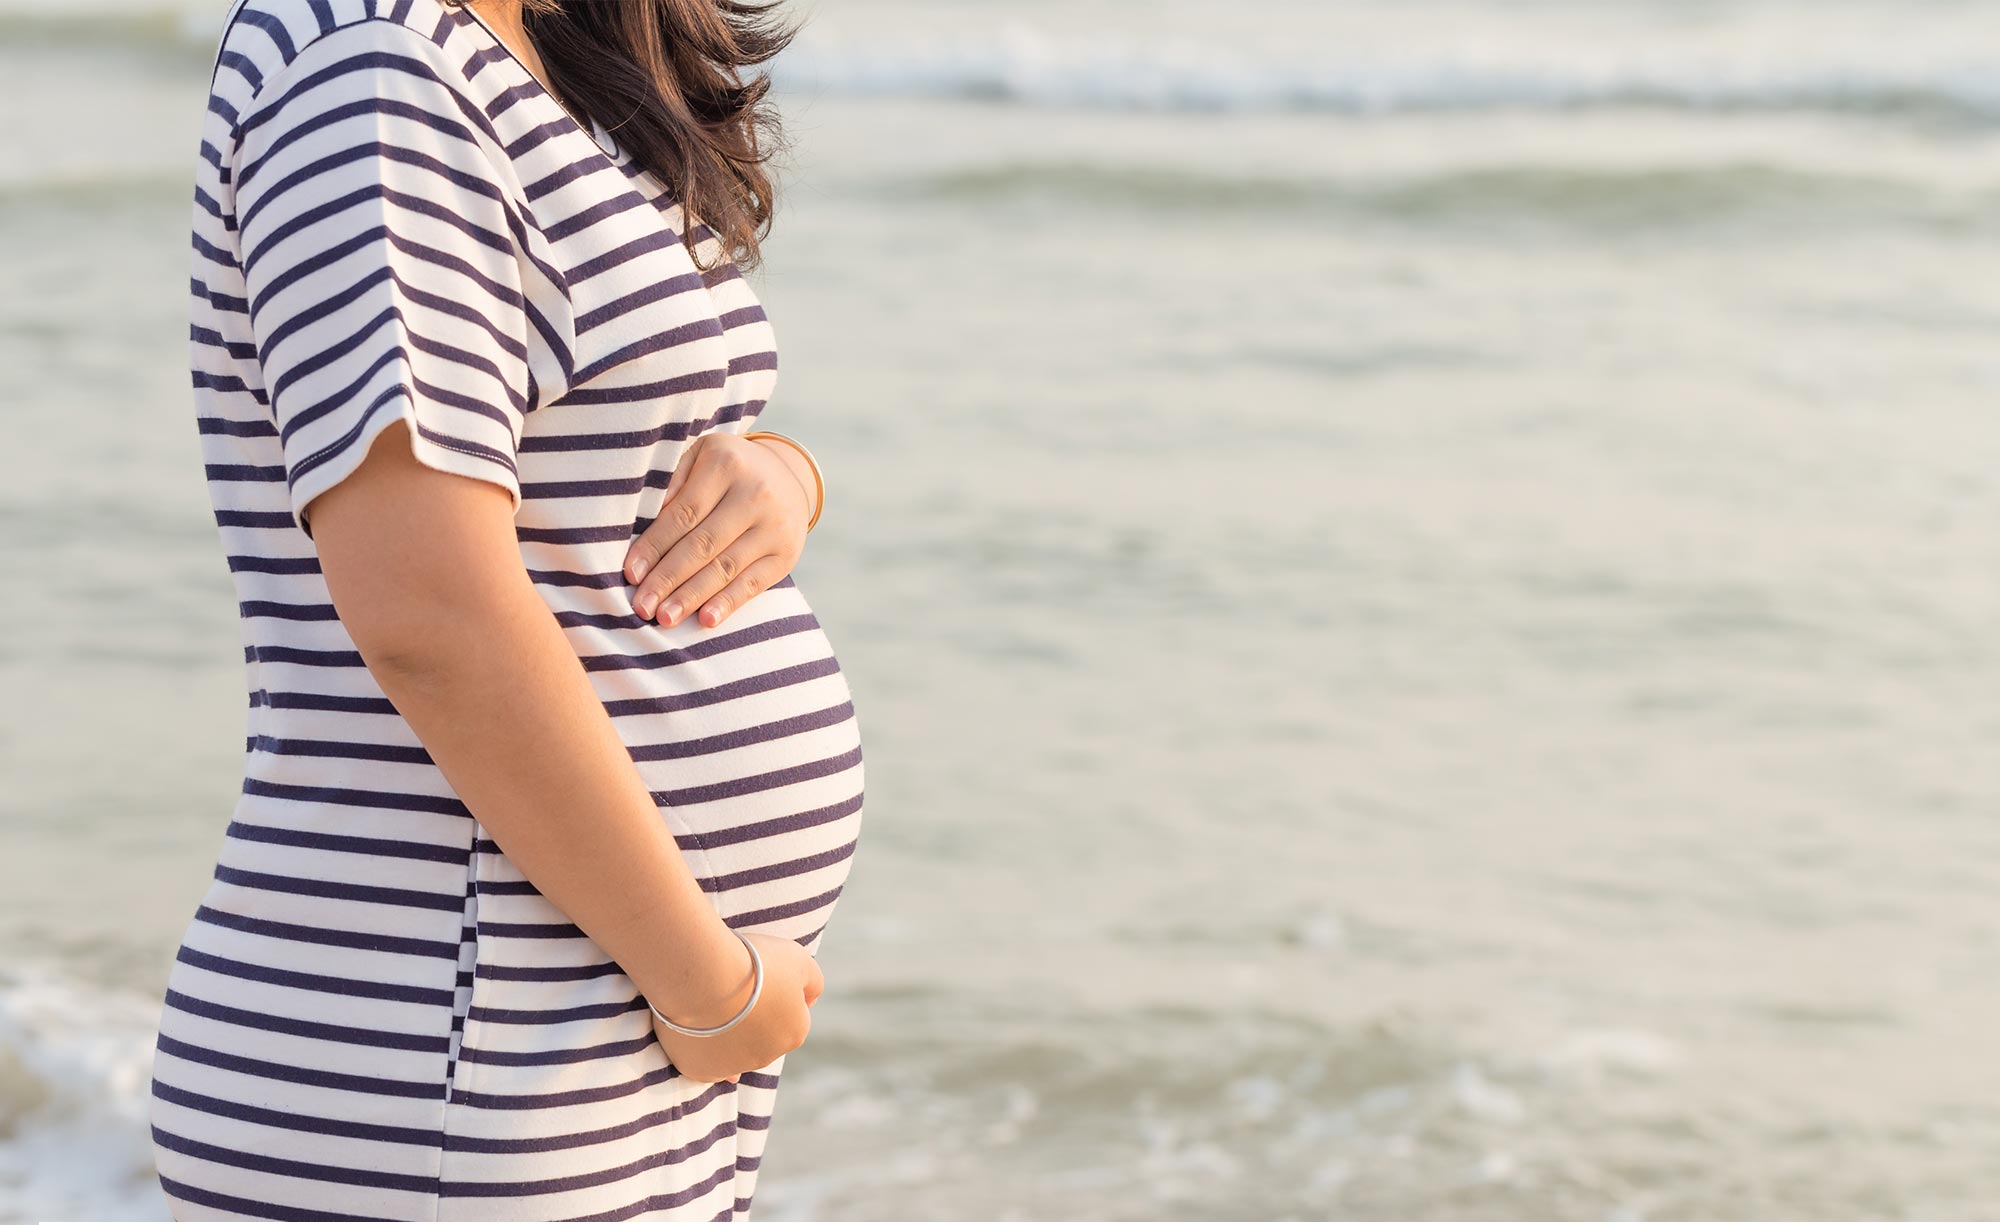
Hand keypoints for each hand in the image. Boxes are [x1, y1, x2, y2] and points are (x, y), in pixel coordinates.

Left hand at [624, 431, 813, 628]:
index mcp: (725, 463)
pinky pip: (754, 583)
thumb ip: (672, 482)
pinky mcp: (787, 554)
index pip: (683, 514)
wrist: (788, 477)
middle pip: (702, 544)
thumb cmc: (728, 471)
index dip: (655, 546)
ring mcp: (775, 526)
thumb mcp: (701, 457)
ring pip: (726, 567)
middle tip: (642, 606)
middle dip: (668, 578)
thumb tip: (641, 527)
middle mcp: (754, 493)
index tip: (631, 574)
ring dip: (692, 596)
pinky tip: (706, 620)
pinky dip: (729, 603)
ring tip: (666, 618)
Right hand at [652, 931, 825, 1083]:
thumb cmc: (753, 962)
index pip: (791, 1014)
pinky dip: (705, 1053)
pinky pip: (708, 1065)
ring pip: (735, 1051)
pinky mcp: (702, 1069)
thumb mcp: (798, 959)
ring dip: (729, 1035)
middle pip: (763, 1035)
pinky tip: (700, 1040)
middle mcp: (768, 1056)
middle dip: (753, 1018)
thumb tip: (810, 999)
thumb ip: (812, 982)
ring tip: (711, 1005)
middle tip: (733, 989)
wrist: (704, 974)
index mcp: (795, 1033)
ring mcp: (734, 1066)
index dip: (777, 993)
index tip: (759, 978)